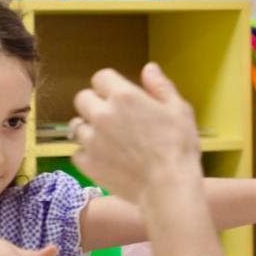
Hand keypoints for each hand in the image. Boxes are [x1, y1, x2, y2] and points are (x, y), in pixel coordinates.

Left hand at [72, 63, 202, 201]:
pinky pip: (77, 153)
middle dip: (94, 104)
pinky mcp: (87, 164)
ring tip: (106, 140)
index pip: (100, 77)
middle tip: (111, 118)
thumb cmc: (179, 147)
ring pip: (76, 126)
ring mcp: (91, 140)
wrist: (168, 187)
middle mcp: (101, 114)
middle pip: (82, 98)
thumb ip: (160, 86)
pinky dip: (87, 155)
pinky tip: (103, 159)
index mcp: (123, 96)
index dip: (109, 85)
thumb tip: (148, 68)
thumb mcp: (179, 110)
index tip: (118, 96)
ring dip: (88, 129)